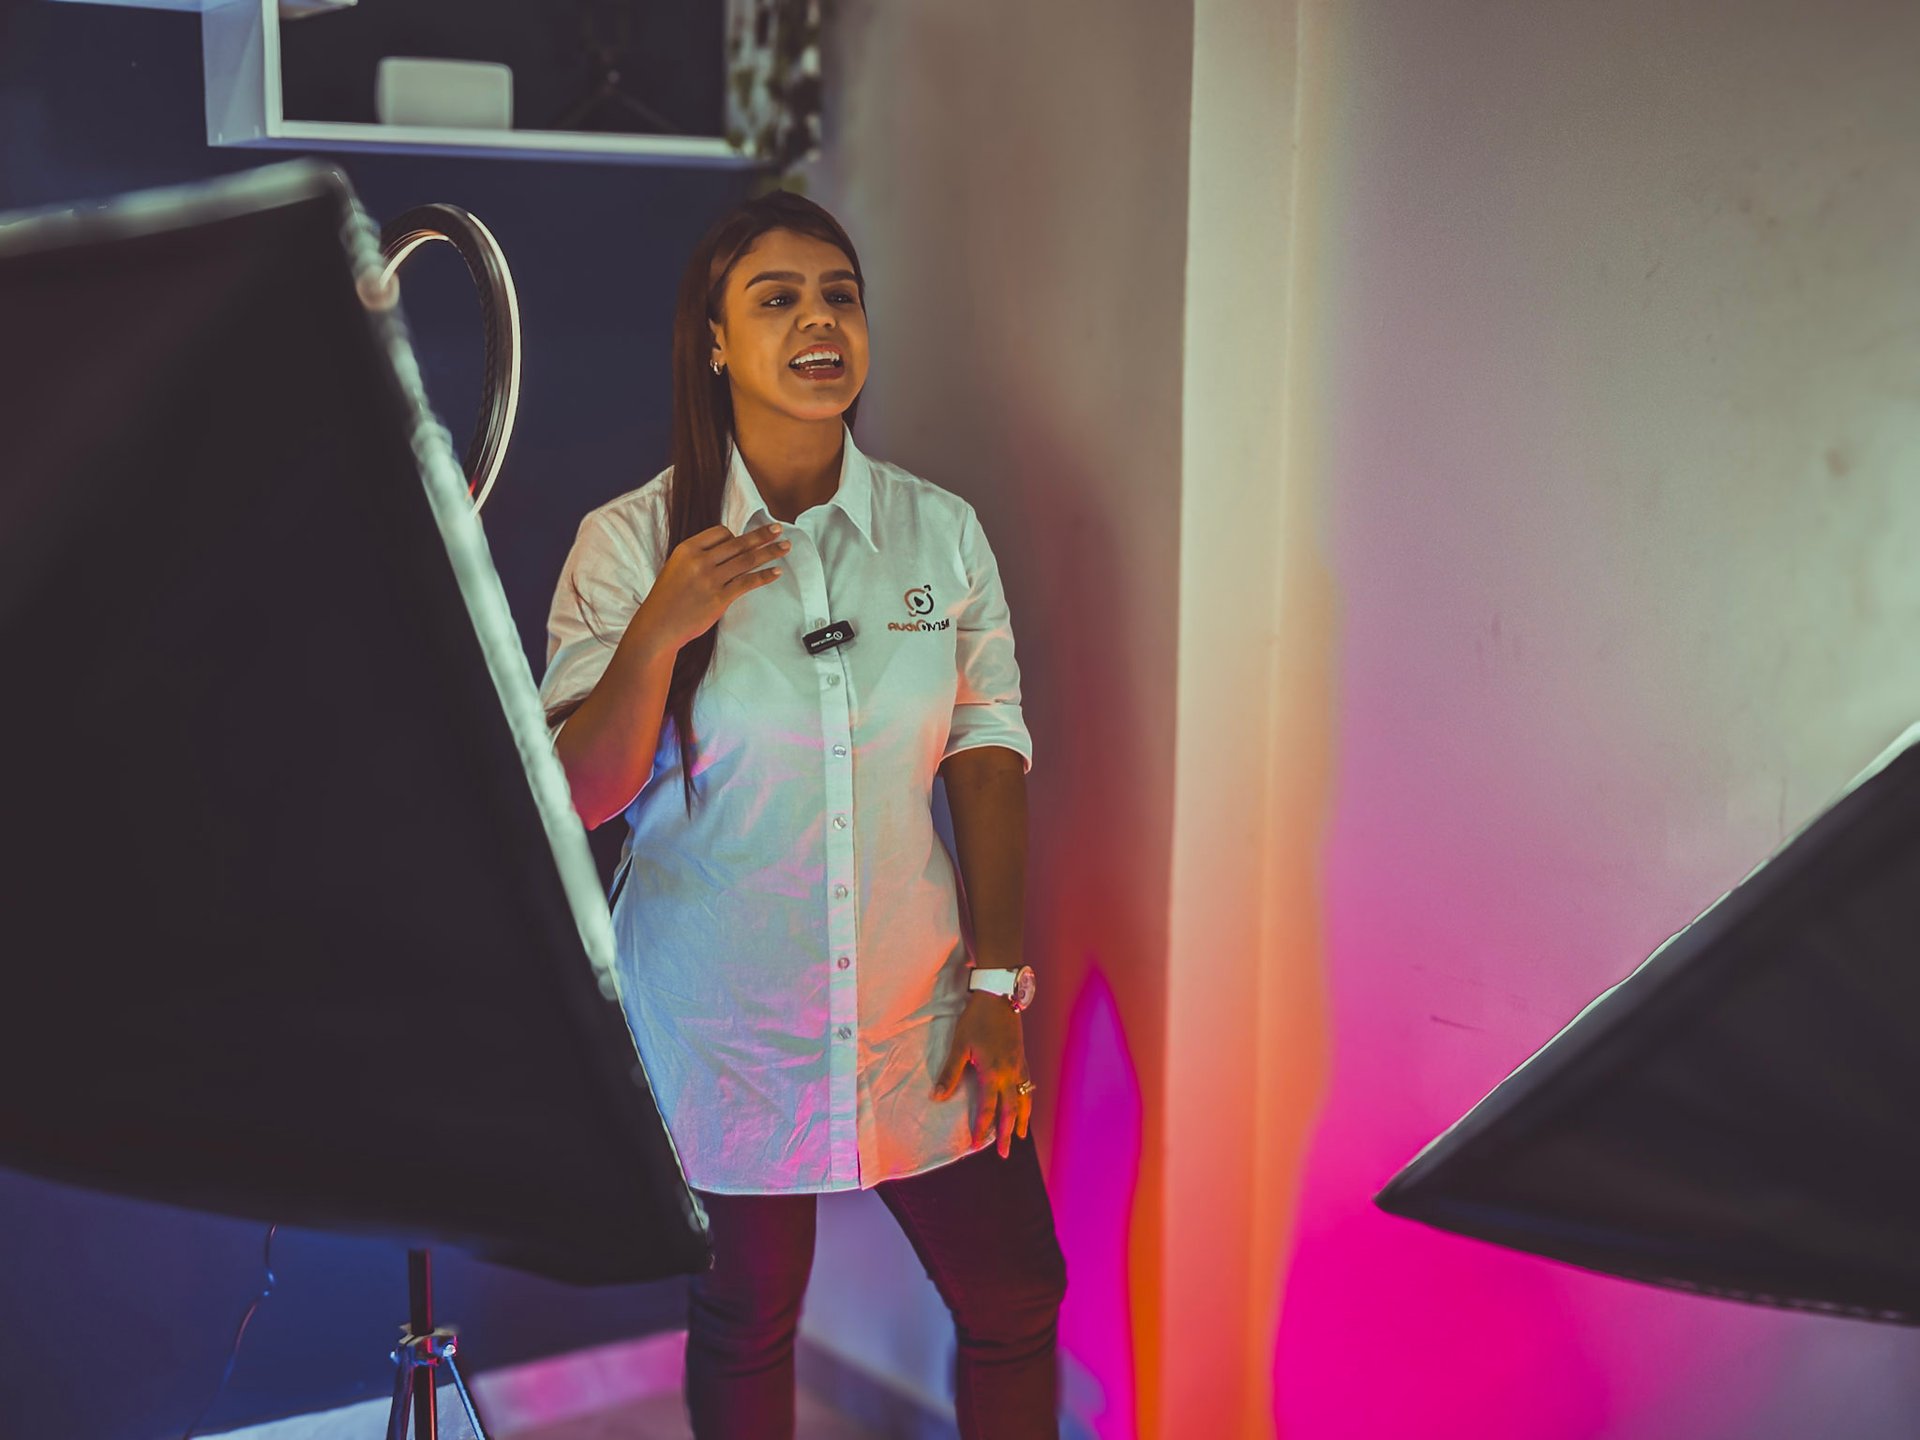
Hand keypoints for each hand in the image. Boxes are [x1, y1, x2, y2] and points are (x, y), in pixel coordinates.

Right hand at [639, 522, 789, 650]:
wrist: (658, 626)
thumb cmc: (668, 598)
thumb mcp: (676, 567)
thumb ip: (699, 558)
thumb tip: (727, 551)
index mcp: (687, 549)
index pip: (720, 532)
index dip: (735, 536)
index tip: (744, 541)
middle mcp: (700, 561)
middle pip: (738, 543)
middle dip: (762, 535)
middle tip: (778, 529)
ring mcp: (710, 580)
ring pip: (747, 560)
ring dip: (770, 552)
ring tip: (786, 546)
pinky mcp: (719, 599)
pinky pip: (748, 582)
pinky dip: (764, 576)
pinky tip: (776, 572)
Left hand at [932, 992, 1031, 1157]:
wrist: (999, 995)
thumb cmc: (977, 1019)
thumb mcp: (960, 1045)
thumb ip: (950, 1072)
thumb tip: (938, 1096)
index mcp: (993, 1073)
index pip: (988, 1108)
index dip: (981, 1128)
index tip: (976, 1145)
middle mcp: (1010, 1073)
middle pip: (1011, 1111)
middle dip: (1007, 1133)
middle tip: (1004, 1153)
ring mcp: (1019, 1065)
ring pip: (1024, 1099)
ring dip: (1021, 1120)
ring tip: (1020, 1135)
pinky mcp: (1022, 1057)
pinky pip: (1027, 1085)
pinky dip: (1027, 1100)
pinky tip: (1025, 1103)